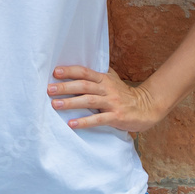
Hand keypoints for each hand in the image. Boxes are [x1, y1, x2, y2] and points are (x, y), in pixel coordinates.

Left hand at [47, 65, 162, 132]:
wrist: (146, 108)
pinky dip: (84, 121)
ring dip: (70, 103)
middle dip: (65, 87)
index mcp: (104, 79)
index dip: (70, 71)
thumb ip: (98, 75)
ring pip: (88, 100)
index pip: (85, 72)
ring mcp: (112, 102)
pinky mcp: (116, 117)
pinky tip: (71, 124)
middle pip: (84, 85)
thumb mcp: (113, 81)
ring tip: (55, 105)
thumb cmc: (124, 95)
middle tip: (49, 89)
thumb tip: (78, 69)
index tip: (55, 72)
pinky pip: (98, 119)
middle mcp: (107, 89)